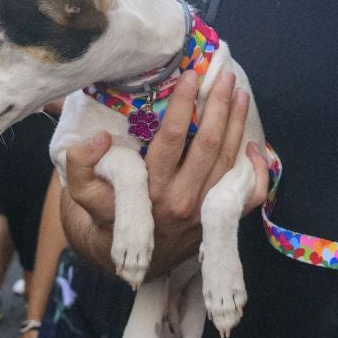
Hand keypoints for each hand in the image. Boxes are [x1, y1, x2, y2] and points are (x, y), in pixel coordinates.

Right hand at [64, 69, 269, 239]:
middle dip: (219, 106)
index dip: (184, 105)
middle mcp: (181, 199)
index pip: (173, 139)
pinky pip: (248, 197)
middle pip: (209, 145)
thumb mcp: (82, 192)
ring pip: (229, 162)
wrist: (127, 261)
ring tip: (240, 94)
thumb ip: (80, 164)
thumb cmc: (106, 215)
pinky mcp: (217, 221)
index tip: (190, 76)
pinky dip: (257, 171)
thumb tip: (99, 138)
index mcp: (150, 189)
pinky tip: (254, 144)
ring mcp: (204, 211)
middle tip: (224, 76)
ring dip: (237, 124)